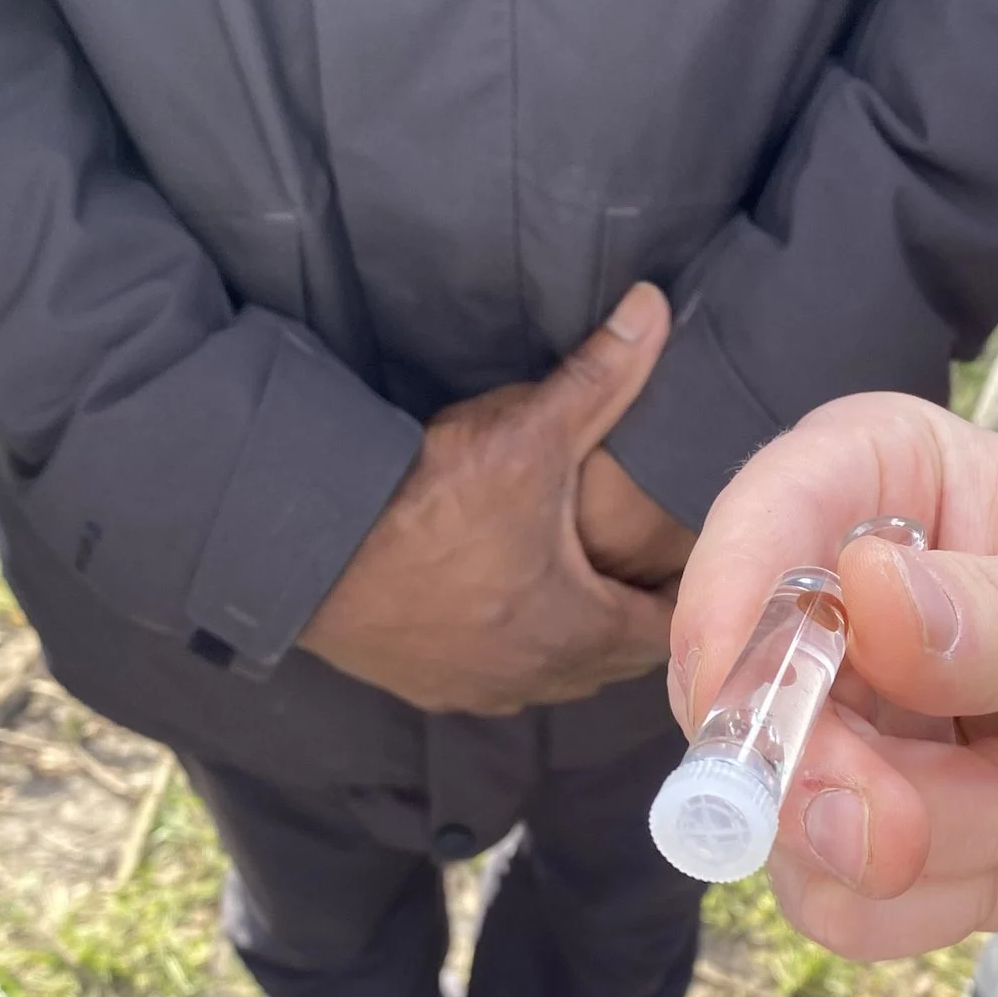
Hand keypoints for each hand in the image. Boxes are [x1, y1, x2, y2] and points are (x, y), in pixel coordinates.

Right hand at [302, 285, 675, 714]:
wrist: (308, 549)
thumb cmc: (424, 502)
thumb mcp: (525, 432)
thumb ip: (601, 375)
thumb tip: (654, 307)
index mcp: (579, 631)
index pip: (670, 632)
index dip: (688, 592)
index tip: (689, 556)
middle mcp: (535, 678)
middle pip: (616, 658)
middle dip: (634, 612)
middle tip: (643, 561)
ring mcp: (477, 689)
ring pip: (556, 674)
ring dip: (574, 634)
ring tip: (579, 578)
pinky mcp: (426, 685)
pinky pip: (496, 678)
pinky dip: (513, 646)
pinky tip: (502, 601)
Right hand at [668, 393, 997, 958]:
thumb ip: (996, 614)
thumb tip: (867, 595)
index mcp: (871, 486)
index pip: (750, 532)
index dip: (725, 620)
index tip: (741, 711)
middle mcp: (828, 605)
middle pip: (736, 706)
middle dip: (825, 784)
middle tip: (907, 826)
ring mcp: (838, 727)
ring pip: (785, 822)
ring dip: (911, 842)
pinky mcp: (862, 831)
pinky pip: (833, 902)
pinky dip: (926, 899)